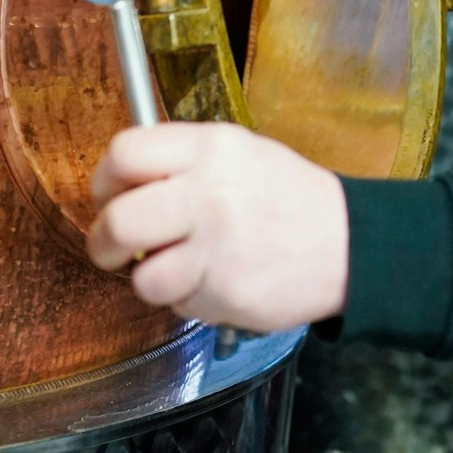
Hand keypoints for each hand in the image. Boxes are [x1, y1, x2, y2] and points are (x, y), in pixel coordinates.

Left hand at [86, 122, 349, 331]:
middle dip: (104, 241)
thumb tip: (119, 180)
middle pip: (119, 221)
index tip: (107, 197)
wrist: (349, 243)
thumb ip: (181, 160)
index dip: (103, 181)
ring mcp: (217, 247)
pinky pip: (177, 303)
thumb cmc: (288, 198)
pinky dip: (186, 299)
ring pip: (142, 276)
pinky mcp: (225, 292)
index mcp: (210, 148)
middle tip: (113, 247)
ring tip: (174, 268)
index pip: (124, 153)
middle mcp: (209, 193)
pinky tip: (213, 281)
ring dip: (148, 279)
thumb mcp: (239, 152)